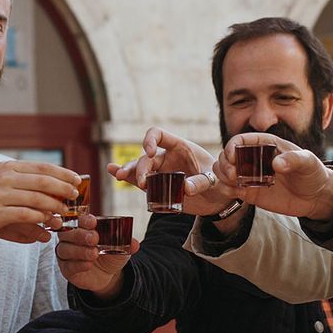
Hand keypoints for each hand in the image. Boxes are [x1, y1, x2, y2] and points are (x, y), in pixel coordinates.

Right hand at [0, 161, 80, 241]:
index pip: (42, 167)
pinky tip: (48, 220)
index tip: (77, 180)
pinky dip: (40, 217)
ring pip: (36, 198)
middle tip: (75, 196)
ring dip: (54, 205)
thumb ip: (26, 180)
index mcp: (10, 167)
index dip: (63, 173)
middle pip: (42, 181)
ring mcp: (0, 195)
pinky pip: (24, 214)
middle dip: (63, 188)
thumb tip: (54, 183)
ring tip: (64, 210)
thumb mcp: (4, 179)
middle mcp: (5, 178)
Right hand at [55, 213, 138, 299]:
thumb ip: (126, 243)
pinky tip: (88, 264)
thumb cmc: (110, 254)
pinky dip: (78, 264)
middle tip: (94, 238)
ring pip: (65, 249)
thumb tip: (135, 244)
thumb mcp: (121, 248)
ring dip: (79, 251)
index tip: (93, 222)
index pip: (78, 220)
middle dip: (81, 235)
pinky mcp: (66, 268)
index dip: (84, 220)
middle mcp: (71, 238)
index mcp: (82, 227)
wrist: (107, 274)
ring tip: (94, 254)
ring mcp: (66, 253)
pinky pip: (67, 265)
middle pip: (67, 233)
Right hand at [107, 126, 238, 216]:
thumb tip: (186, 189)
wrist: (218, 198)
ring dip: (129, 171)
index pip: (158, 135)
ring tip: (119, 176)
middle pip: (146, 157)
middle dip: (141, 167)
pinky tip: (112, 170)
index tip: (149, 152)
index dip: (150, 139)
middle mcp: (166, 157)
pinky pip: (138, 180)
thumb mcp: (215, 180)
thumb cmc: (219, 182)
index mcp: (180, 147)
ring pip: (139, 168)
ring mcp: (160, 172)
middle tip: (143, 182)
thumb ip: (200, 182)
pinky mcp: (157, 186)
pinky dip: (127, 176)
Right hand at [214, 132, 332, 220]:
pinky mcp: (249, 192)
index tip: (232, 157)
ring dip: (222, 176)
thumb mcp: (308, 162)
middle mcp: (253, 158)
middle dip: (224, 164)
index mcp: (264, 144)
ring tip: (234, 184)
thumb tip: (276, 164)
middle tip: (233, 175)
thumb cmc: (312, 173)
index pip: (240, 140)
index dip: (231, 146)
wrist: (315, 197)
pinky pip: (229, 188)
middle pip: (226, 155)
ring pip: (223, 171)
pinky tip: (237, 193)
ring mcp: (249, 175)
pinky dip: (226, 190)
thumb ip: (294, 160)